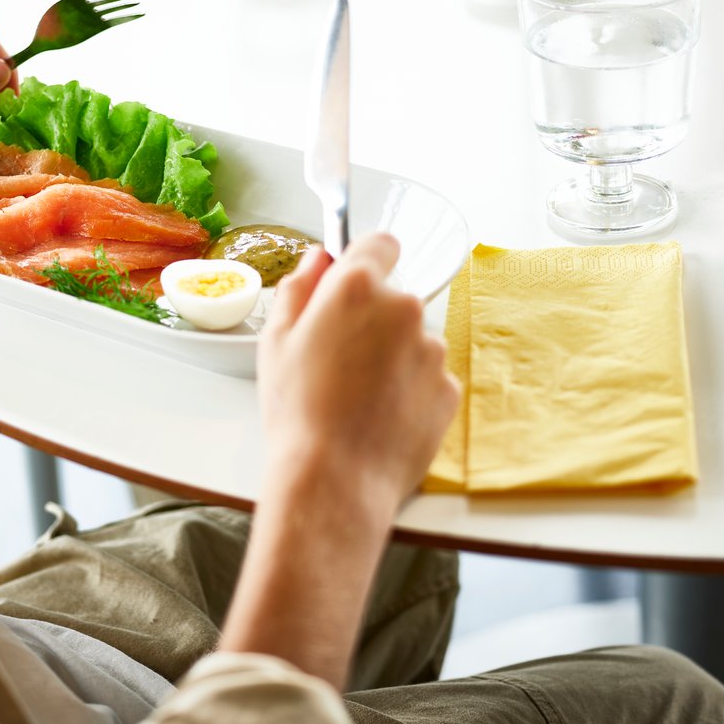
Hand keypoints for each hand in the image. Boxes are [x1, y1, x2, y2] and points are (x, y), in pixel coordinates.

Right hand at [258, 234, 460, 515]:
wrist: (335, 480)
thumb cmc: (297, 412)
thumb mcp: (275, 342)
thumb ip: (298, 288)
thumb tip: (318, 260)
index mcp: (357, 287)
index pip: (380, 243)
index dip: (364, 260)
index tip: (351, 283)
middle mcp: (403, 308)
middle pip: (392, 298)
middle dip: (371, 319)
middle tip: (337, 359)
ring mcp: (432, 349)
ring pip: (411, 339)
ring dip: (391, 356)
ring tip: (356, 397)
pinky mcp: (448, 388)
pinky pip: (426, 377)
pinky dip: (407, 390)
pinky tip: (378, 416)